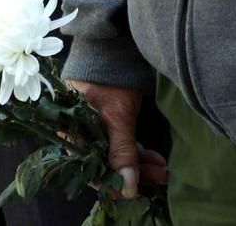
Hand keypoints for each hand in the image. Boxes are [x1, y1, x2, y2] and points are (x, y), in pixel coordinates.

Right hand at [65, 80, 166, 199]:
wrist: (113, 45)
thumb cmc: (108, 77)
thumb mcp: (117, 116)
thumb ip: (122, 151)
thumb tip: (129, 189)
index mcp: (72, 133)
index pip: (90, 170)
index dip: (112, 184)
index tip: (136, 191)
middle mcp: (81, 134)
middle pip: (105, 164)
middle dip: (133, 174)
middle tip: (159, 177)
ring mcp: (95, 128)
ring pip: (117, 155)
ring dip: (139, 165)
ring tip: (162, 170)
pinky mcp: (108, 122)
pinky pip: (122, 144)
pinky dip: (138, 152)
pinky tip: (156, 159)